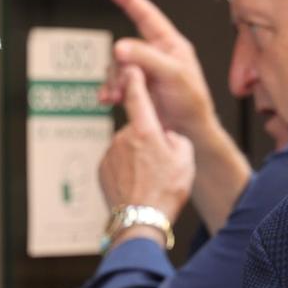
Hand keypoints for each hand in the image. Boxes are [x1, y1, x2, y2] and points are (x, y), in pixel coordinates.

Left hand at [98, 68, 194, 221]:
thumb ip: (176, 138)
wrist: (140, 222)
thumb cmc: (166, 192)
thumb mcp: (186, 159)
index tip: (133, 66)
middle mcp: (123, 137)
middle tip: (160, 163)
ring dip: (137, 156)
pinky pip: (116, 161)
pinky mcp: (102, 169)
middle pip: (138, 127)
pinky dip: (125, 169)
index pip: (138, 93)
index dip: (136, 77)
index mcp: (146, 130)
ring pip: (127, 146)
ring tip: (149, 180)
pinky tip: (136, 186)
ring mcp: (110, 153)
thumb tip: (166, 135)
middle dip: (148, 138)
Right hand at [101, 0, 217, 138]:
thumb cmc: (192, 104)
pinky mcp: (135, 88)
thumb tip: (120, 47)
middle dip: (120, 65)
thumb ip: (147, 58)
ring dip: (113, 81)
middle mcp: (156, 55)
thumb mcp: (173, 75)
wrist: (189, 134)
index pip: (146, 15)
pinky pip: (114, 82)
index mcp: (170, 45)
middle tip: (125, 82)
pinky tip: (109, 100)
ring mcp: (144, 72)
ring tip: (119, 96)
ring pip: (117, 66)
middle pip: (125, 46)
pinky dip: (109, 90)